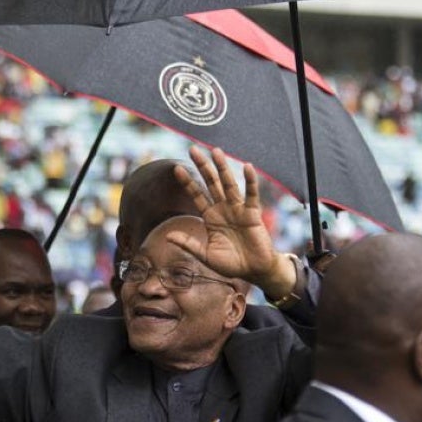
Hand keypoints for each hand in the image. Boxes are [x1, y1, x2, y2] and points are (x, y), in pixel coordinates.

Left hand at [169, 146, 293, 294]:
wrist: (254, 271)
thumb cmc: (231, 264)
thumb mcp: (206, 255)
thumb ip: (188, 244)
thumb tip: (168, 236)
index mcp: (210, 217)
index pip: (197, 195)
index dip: (187, 182)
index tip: (176, 168)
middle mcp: (223, 209)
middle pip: (211, 183)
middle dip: (202, 167)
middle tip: (192, 149)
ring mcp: (238, 209)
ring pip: (229, 184)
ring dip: (223, 168)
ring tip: (216, 151)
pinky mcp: (252, 214)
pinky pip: (251, 195)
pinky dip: (251, 181)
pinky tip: (247, 167)